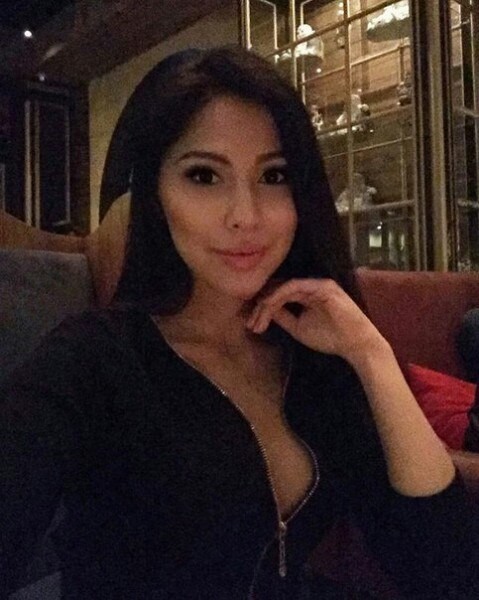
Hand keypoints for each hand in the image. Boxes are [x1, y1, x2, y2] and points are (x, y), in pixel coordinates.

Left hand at [246, 278, 387, 364]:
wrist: (355, 345)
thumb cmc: (330, 337)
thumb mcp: (298, 328)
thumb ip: (282, 317)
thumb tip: (262, 310)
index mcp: (306, 294)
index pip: (279, 294)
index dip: (262, 307)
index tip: (251, 324)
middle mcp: (310, 285)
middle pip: (278, 289)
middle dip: (261, 306)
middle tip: (250, 323)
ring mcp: (316, 284)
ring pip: (283, 287)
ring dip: (267, 303)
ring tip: (257, 320)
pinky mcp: (322, 286)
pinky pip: (294, 287)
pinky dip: (278, 297)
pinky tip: (268, 308)